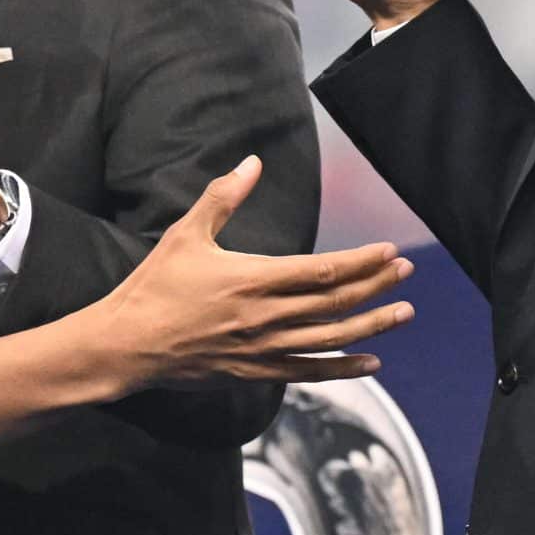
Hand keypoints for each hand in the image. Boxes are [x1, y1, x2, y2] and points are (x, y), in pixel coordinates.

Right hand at [93, 155, 415, 389]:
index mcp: (252, 278)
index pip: (322, 271)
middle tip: (406, 273)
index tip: (388, 251)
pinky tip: (372, 362)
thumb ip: (223, 197)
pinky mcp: (256, 372)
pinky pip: (310, 372)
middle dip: (376, 286)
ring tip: (404, 312)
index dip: (360, 261)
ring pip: (331, 339)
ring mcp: (263, 348)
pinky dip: (344, 368)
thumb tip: (252, 162)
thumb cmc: (155, 285)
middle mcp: (265, 316)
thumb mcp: (186, 233)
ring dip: (372, 325)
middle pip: (335, 303)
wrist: (128, 344)